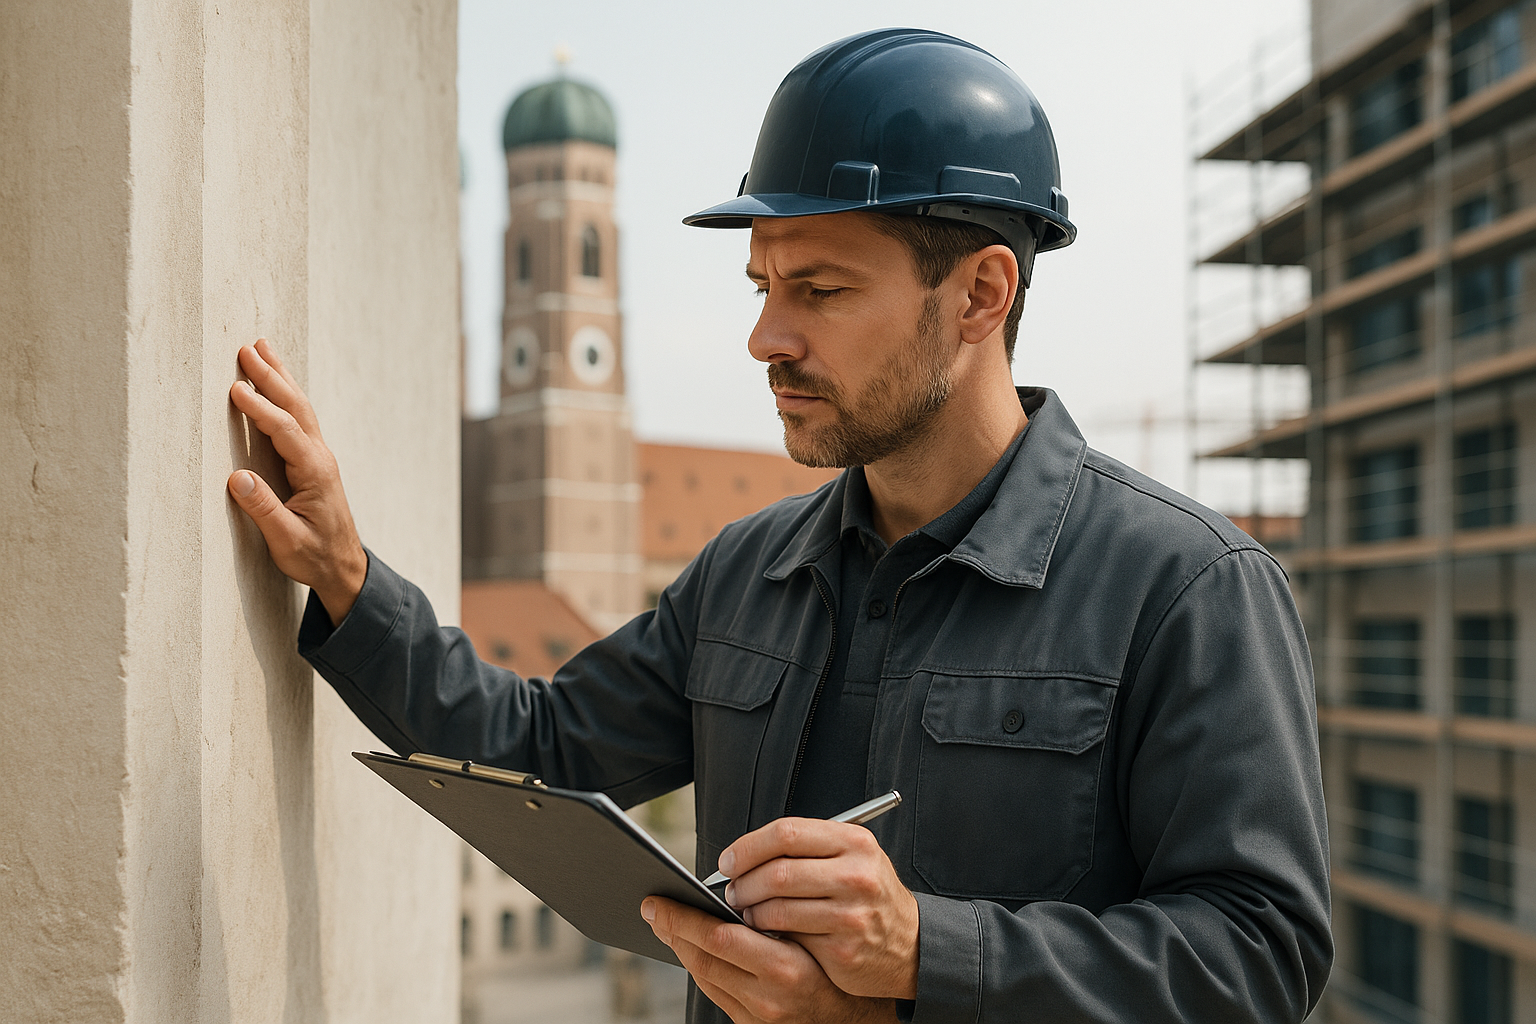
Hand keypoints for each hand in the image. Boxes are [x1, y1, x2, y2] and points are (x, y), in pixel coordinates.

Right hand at [226, 339, 366, 624]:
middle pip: (295, 407)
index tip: (235, 389)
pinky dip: (285, 395)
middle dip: (271, 376)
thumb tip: (238, 478)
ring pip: (300, 408)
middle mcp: (320, 458)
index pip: (284, 430)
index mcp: (314, 472)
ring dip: (281, 377)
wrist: (344, 567)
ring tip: (262, 349)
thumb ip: (264, 510)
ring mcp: (319, 457)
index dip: (260, 409)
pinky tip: (276, 383)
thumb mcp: (287, 540)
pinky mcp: (314, 461)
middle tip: (247, 348)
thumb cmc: (315, 556)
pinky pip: (299, 418)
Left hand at [642, 897, 897, 1023]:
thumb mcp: (824, 929)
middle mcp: (777, 989)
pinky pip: (715, 990)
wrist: (857, 1021)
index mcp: (792, 963)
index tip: (667, 895)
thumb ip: (785, 906)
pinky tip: (689, 947)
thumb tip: (737, 881)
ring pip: (706, 972)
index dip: (686, 915)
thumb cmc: (841, 966)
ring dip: (680, 943)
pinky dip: (698, 964)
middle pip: (709, 951)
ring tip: (665, 921)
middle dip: (675, 924)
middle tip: (653, 904)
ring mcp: (764, 1012)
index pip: (722, 934)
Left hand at [719, 818, 918, 999]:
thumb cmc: (869, 897)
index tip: (729, 860)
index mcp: (854, 842)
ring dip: (750, 911)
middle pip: (778, 871)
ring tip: (746, 912)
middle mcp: (856, 874)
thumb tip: (745, 855)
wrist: (910, 944)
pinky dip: (766, 934)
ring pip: (778, 907)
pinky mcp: (843, 948)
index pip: (787, 832)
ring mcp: (851, 913)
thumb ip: (807, 849)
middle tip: (732, 890)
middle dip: (744, 882)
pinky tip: (764, 932)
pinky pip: (789, 937)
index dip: (748, 846)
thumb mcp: (852, 858)